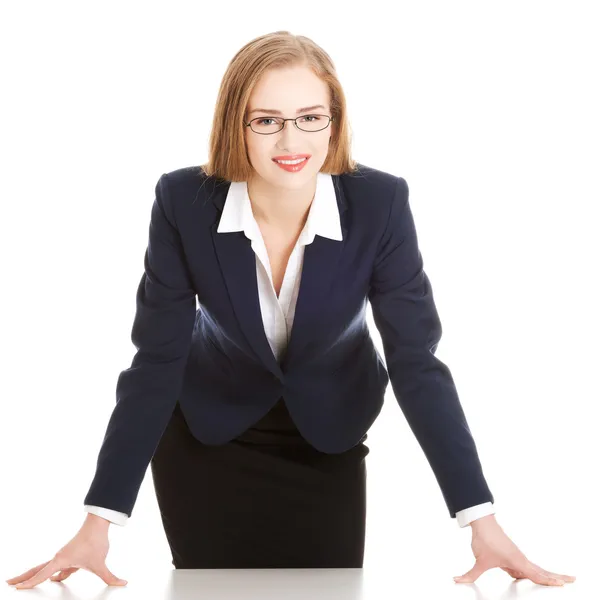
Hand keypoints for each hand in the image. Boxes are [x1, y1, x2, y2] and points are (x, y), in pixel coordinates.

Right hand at [5, 519, 127, 589]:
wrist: (98, 524)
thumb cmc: (96, 541)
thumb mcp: (101, 563)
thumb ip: (110, 576)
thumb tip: (123, 583)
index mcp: (61, 560)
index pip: (42, 575)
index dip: (29, 583)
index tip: (17, 589)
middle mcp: (60, 557)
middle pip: (38, 569)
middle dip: (24, 578)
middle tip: (10, 583)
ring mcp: (65, 555)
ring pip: (47, 567)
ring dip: (36, 574)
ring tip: (25, 582)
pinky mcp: (71, 554)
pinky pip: (59, 566)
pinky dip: (53, 573)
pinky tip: (56, 578)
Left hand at [453, 515, 575, 586]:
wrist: (482, 523)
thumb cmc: (484, 540)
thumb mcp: (478, 561)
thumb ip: (470, 574)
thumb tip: (457, 580)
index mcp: (517, 561)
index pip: (536, 574)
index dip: (549, 580)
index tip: (562, 584)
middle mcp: (520, 559)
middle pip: (541, 571)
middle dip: (556, 577)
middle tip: (572, 580)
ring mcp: (517, 556)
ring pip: (535, 569)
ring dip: (547, 574)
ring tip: (561, 580)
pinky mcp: (512, 555)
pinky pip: (526, 567)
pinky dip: (535, 572)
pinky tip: (536, 578)